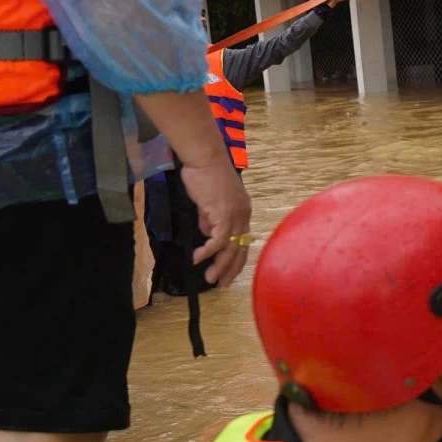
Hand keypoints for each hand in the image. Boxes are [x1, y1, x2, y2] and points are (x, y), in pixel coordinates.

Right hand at [179, 159, 252, 285]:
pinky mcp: (224, 214)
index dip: (236, 258)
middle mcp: (244, 215)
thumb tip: (207, 233)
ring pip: (231, 247)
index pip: (243, 240)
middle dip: (231, 268)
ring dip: (220, 265)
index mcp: (243, 211)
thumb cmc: (204, 175)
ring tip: (210, 279)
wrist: (204, 158)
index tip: (228, 271)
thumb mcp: (208, 202)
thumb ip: (209, 219)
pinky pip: (217, 239)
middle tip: (222, 283)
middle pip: (241, 248)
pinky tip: (198, 259)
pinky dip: (208, 252)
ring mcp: (236, 215)